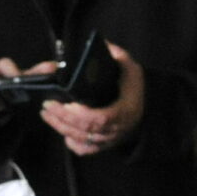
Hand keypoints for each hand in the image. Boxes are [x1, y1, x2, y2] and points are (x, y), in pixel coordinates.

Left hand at [41, 42, 145, 156]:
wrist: (149, 108)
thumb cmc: (135, 87)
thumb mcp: (132, 68)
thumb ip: (119, 56)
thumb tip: (103, 44)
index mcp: (125, 111)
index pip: (101, 118)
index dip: (82, 114)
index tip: (67, 102)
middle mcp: (117, 130)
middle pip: (86, 130)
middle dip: (63, 118)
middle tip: (47, 105)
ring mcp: (110, 140)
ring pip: (82, 140)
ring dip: (61, 127)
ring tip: (46, 113)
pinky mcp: (104, 145)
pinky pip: (85, 150)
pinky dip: (72, 143)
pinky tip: (62, 131)